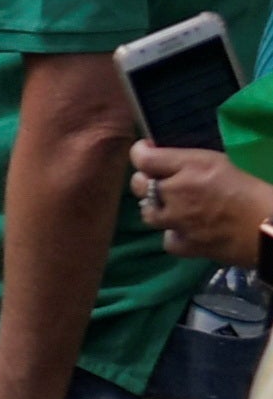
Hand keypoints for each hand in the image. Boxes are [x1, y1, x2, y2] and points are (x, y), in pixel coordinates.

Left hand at [132, 142, 272, 265]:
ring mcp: (178, 220)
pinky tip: (188, 231)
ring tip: (175, 208)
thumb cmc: (255, 190)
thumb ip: (189, 163)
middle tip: (163, 183)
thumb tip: (165, 160)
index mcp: (190, 166)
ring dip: (158, 209)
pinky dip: (175, 235)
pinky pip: (167, 239)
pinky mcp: (185, 245)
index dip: (141, 153)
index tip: (147, 153)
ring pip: (147, 213)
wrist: (272, 227)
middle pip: (138, 184)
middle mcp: (177, 191)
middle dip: (146, 182)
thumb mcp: (221, 164)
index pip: (142, 157)